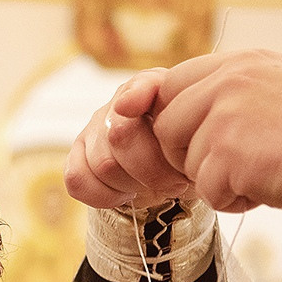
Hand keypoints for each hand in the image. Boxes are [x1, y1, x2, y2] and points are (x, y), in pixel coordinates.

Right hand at [65, 67, 191, 209]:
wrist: (170, 171)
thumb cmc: (188, 152)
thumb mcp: (203, 139)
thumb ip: (199, 134)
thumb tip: (192, 153)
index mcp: (155, 90)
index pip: (138, 86)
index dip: (135, 95)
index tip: (130, 108)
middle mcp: (119, 104)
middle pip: (121, 135)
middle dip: (154, 171)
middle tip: (177, 183)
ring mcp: (95, 130)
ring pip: (103, 164)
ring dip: (133, 185)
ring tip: (156, 189)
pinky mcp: (78, 157)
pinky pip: (78, 179)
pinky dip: (102, 195)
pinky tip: (124, 195)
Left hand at [139, 49, 281, 212]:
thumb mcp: (279, 86)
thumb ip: (233, 91)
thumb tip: (186, 111)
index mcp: (239, 63)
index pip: (171, 85)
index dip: (173, 119)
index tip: (188, 142)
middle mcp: (227, 81)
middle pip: (166, 127)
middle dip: (187, 155)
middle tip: (228, 167)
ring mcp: (225, 117)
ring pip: (187, 164)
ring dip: (219, 181)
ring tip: (263, 173)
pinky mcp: (228, 154)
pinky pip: (208, 192)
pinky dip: (235, 201)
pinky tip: (268, 187)